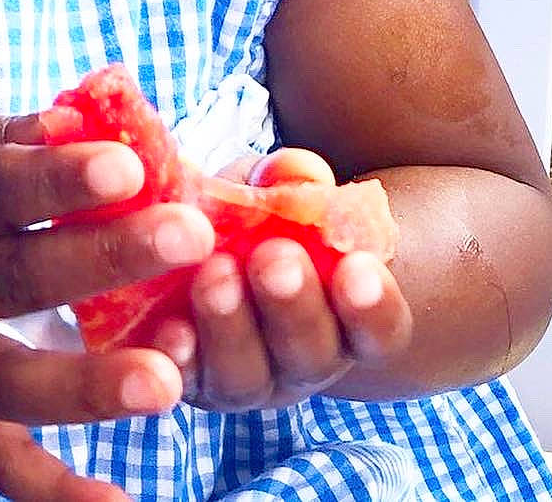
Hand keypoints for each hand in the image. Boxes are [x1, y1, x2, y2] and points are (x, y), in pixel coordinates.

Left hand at [147, 148, 413, 411]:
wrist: (200, 253)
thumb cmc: (255, 220)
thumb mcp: (272, 191)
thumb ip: (289, 180)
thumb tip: (294, 170)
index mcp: (345, 322)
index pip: (379, 331)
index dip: (374, 305)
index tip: (360, 265)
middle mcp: (302, 363)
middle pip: (312, 353)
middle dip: (293, 305)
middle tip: (274, 258)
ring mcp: (245, 379)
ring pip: (248, 375)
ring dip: (232, 326)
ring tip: (217, 274)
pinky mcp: (187, 381)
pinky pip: (184, 381)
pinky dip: (180, 358)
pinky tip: (171, 329)